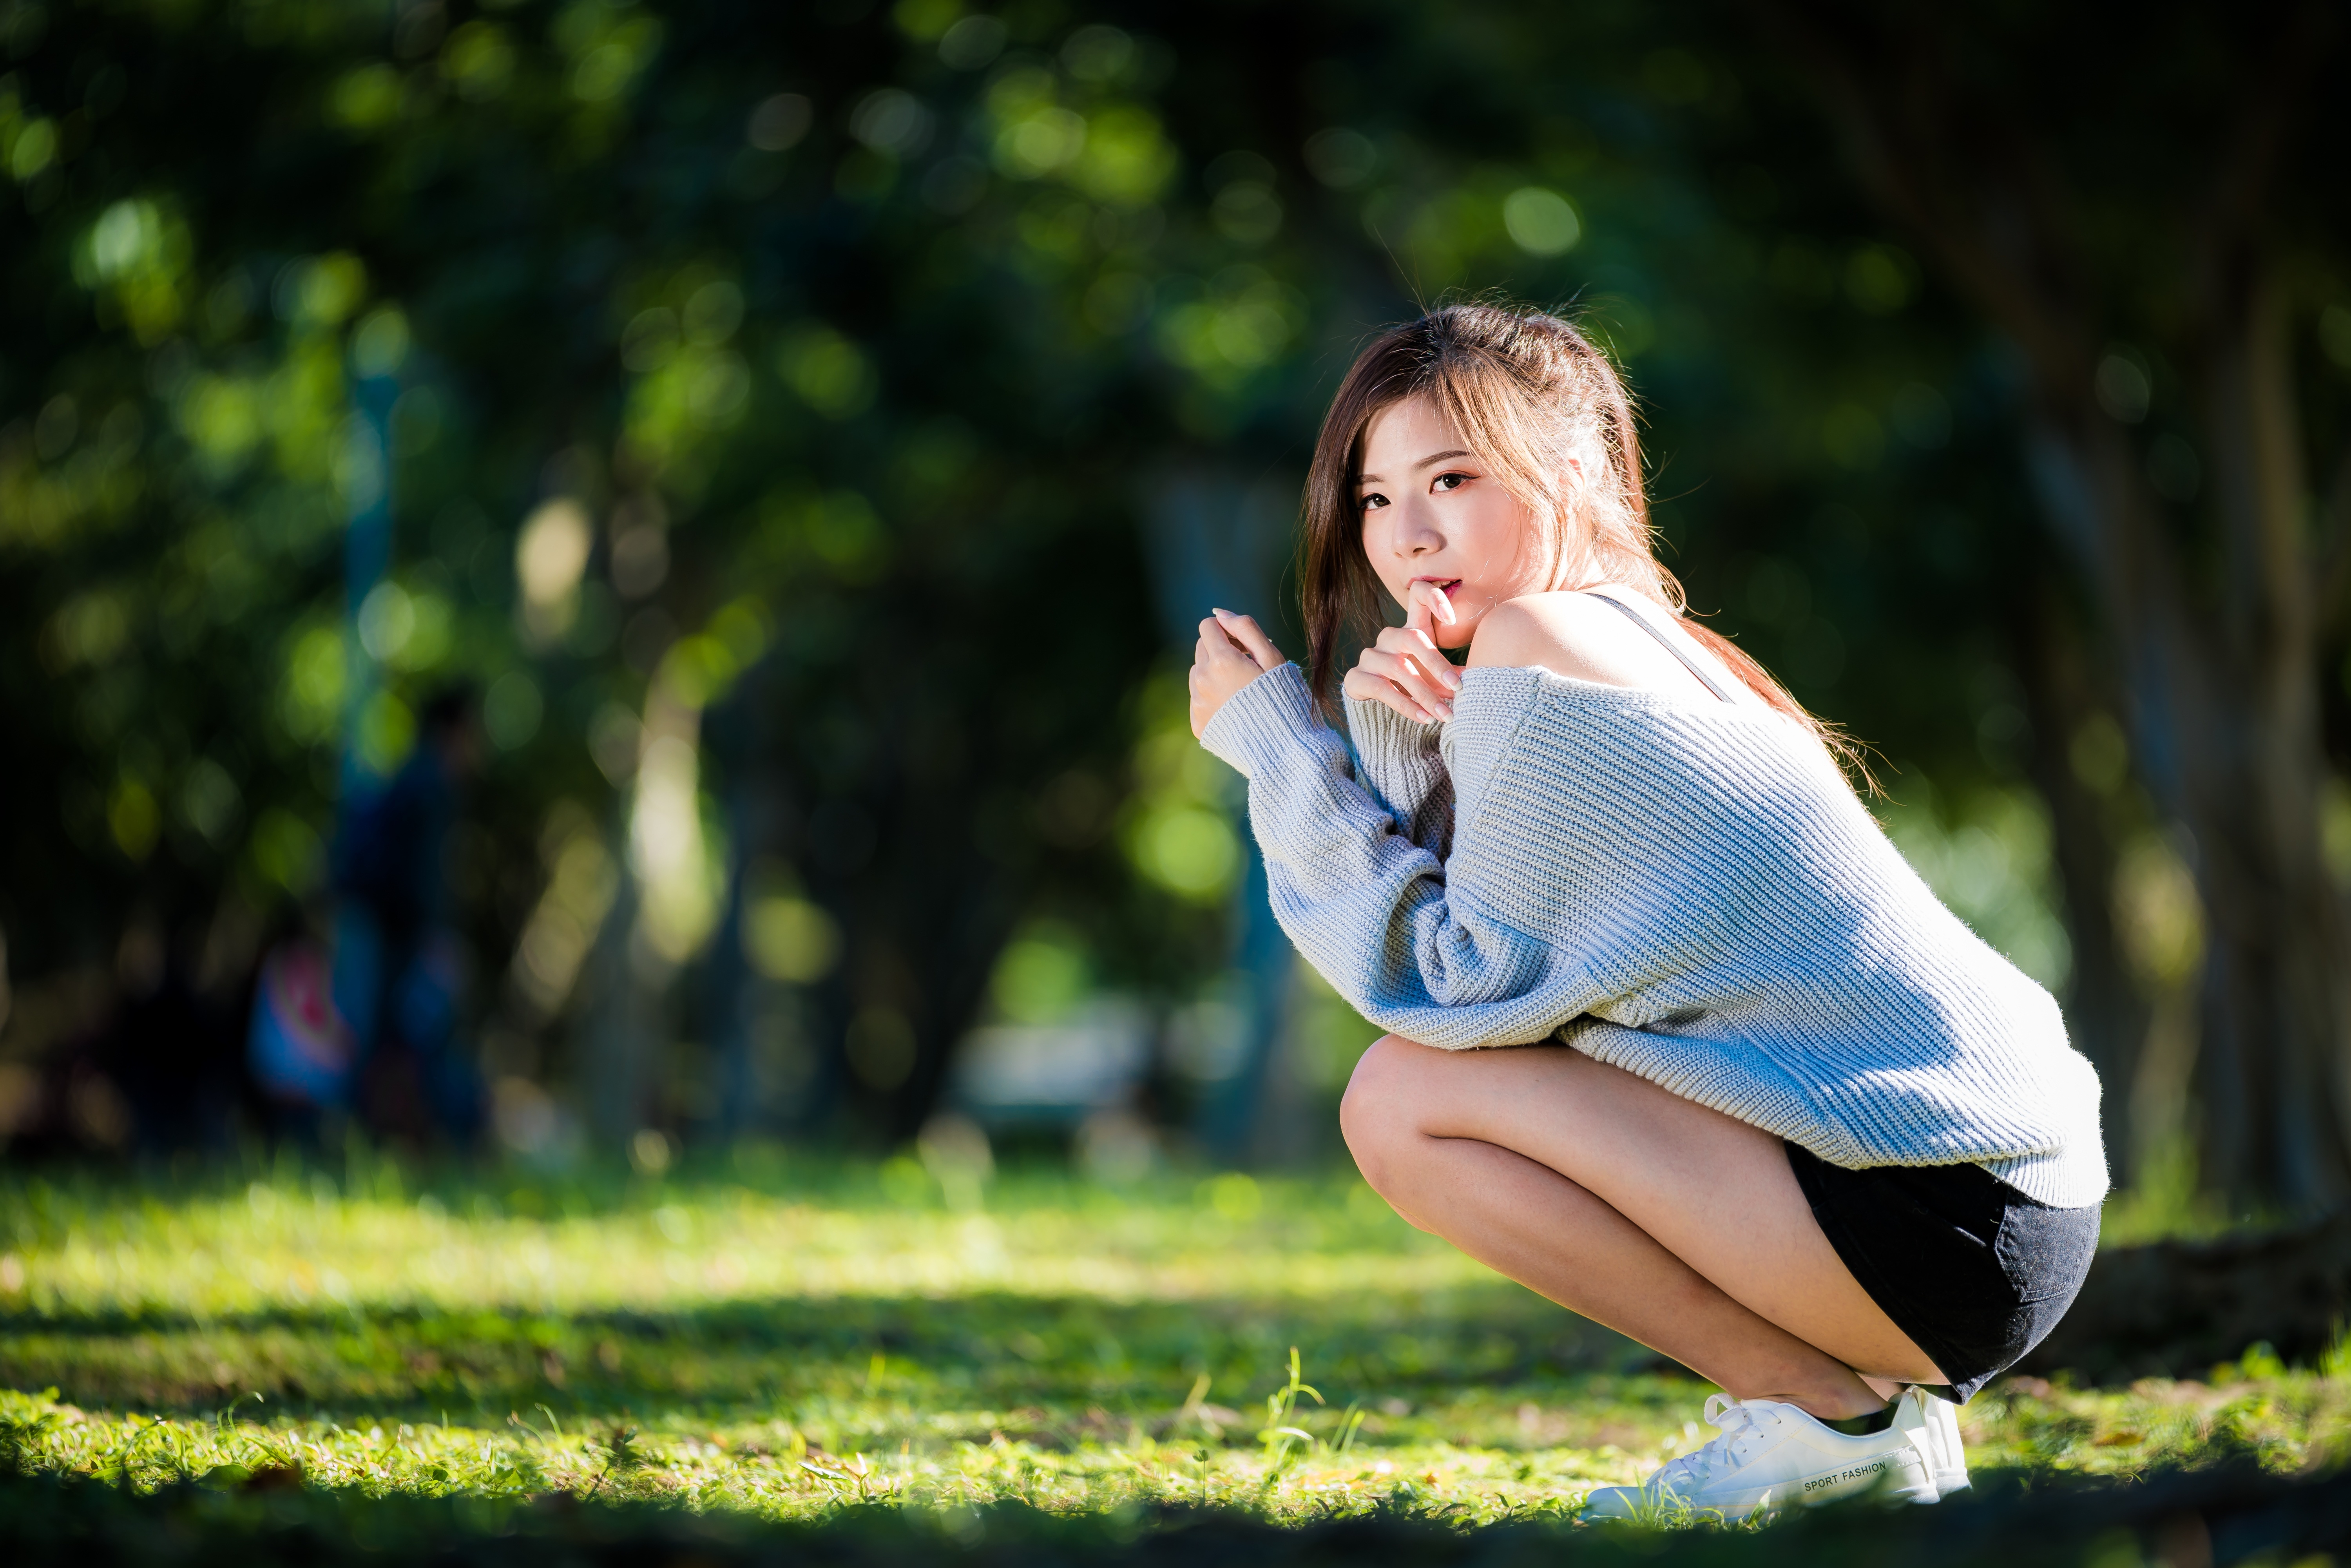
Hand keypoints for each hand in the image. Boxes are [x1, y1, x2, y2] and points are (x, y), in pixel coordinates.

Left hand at [1189, 609, 1284, 738]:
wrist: (1284, 748)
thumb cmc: (1285, 699)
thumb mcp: (1273, 658)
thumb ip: (1246, 628)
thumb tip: (1220, 613)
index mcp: (1222, 660)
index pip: (1208, 626)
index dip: (1227, 631)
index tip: (1245, 646)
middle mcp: (1202, 680)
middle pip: (1202, 648)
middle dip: (1221, 650)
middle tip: (1247, 668)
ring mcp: (1197, 704)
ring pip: (1197, 672)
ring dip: (1214, 673)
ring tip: (1241, 690)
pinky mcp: (1197, 723)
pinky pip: (1197, 698)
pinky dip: (1212, 697)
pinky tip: (1234, 709)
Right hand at [1342, 580, 1462, 722]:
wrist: (1378, 711)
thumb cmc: (1415, 686)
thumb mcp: (1436, 677)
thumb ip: (1453, 674)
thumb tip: (1479, 677)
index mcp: (1411, 629)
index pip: (1417, 594)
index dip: (1433, 597)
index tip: (1453, 620)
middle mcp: (1389, 637)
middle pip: (1412, 637)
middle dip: (1437, 663)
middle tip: (1458, 688)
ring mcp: (1370, 656)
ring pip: (1399, 668)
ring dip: (1426, 693)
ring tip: (1445, 714)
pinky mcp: (1356, 678)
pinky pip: (1382, 689)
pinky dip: (1407, 705)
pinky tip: (1424, 718)